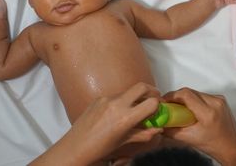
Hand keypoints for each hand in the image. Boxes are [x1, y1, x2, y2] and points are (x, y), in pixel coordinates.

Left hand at [29, 83, 162, 165]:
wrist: (76, 146)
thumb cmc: (101, 148)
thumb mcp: (125, 142)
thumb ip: (144, 134)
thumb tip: (159, 129)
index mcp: (125, 118)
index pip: (151, 102)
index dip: (158, 104)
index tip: (159, 108)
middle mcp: (117, 104)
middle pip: (141, 86)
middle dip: (151, 90)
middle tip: (154, 98)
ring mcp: (106, 98)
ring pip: (128, 91)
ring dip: (135, 96)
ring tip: (135, 108)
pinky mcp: (98, 98)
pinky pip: (115, 95)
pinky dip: (122, 100)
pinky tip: (118, 111)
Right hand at [162, 88, 235, 165]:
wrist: (232, 148)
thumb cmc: (213, 145)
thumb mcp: (188, 139)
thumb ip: (170, 130)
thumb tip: (158, 123)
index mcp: (208, 113)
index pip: (186, 94)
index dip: (172, 95)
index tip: (164, 101)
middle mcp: (216, 103)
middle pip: (189, 91)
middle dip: (177, 97)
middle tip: (169, 105)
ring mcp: (220, 100)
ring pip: (195, 92)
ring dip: (186, 98)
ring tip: (180, 109)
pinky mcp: (221, 100)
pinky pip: (202, 95)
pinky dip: (194, 100)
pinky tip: (192, 110)